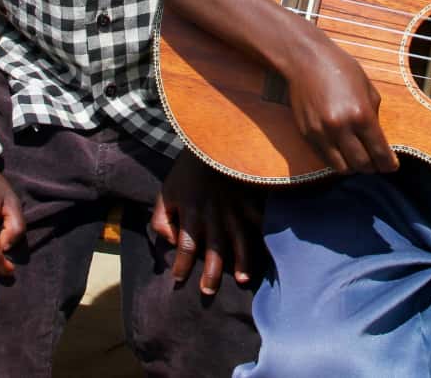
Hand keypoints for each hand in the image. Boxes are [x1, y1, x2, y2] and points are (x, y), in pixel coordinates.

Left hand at [152, 151, 260, 294]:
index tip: (177, 279)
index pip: (184, 246)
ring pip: (239, 238)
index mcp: (190, 212)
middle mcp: (213, 214)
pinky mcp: (249, 198)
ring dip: (241, 260)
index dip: (180, 265)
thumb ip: (161, 219)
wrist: (209, 139)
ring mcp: (234, 207)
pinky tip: (269, 250)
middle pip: (212, 249)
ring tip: (243, 279)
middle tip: (208, 291)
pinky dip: (264, 234)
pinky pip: (259, 218)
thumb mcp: (165, 192)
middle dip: (210, 272)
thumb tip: (170, 242)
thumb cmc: (185, 171)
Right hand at [284, 35, 398, 174]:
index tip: (392, 166)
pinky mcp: (307, 134)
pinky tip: (342, 151)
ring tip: (358, 159)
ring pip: (342, 168)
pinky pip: (325, 158)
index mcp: (361, 114)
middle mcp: (341, 127)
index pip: (379, 152)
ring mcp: (322, 133)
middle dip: (373, 168)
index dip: (389, 164)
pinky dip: (337, 160)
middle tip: (377, 164)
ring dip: (353, 167)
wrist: (306, 60)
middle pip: (362, 165)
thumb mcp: (367, 88)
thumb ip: (374, 115)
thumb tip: (377, 139)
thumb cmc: (340, 68)